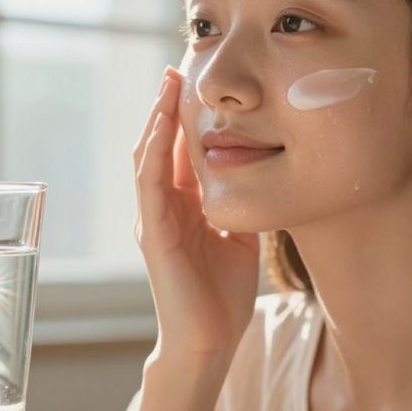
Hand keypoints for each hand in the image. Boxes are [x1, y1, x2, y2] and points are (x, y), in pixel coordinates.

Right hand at [133, 66, 261, 356]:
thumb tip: (263, 171)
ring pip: (148, 157)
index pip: (178, 151)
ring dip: (156, 120)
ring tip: (167, 86)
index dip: (184, 116)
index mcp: (183, 206)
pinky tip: (161, 127)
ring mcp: (154, 219)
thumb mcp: (238, 235)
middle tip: (176, 69)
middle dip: (166, 107)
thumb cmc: (223, 294)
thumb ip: (239, 203)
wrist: (210, 341)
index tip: (194, 81)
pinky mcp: (154, 234)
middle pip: (158, 145)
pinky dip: (154, 152)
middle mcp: (164, 207)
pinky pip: (149, 184)